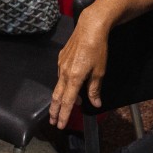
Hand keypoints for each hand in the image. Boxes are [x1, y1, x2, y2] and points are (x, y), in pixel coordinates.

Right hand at [49, 12, 109, 126]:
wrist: (90, 27)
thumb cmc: (97, 49)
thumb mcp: (100, 71)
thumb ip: (95, 89)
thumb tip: (95, 103)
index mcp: (74, 78)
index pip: (67, 101)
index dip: (64, 115)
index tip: (60, 125)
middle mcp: (64, 72)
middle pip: (57, 96)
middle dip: (55, 110)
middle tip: (53, 122)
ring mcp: (61, 64)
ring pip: (58, 85)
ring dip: (60, 98)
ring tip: (62, 107)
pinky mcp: (61, 57)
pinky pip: (60, 74)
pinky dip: (63, 85)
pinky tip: (68, 86)